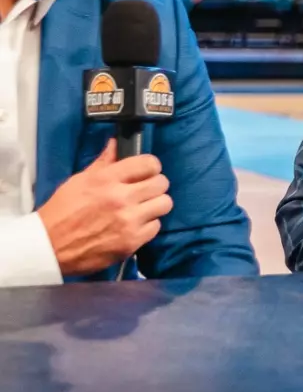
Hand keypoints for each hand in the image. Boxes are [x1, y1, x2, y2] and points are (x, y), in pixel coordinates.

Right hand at [37, 141, 173, 275]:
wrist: (50, 247)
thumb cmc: (62, 211)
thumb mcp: (79, 181)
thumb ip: (103, 163)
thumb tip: (115, 144)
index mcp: (106, 179)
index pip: (149, 163)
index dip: (150, 166)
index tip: (146, 171)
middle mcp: (121, 198)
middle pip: (162, 183)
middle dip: (155, 185)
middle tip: (145, 190)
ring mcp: (129, 221)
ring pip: (164, 204)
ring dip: (155, 205)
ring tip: (142, 208)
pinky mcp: (132, 241)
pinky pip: (156, 226)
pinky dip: (148, 225)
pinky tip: (135, 225)